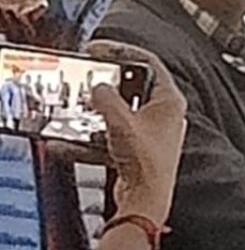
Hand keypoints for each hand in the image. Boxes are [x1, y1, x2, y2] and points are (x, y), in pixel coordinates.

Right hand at [84, 41, 186, 225]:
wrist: (145, 202)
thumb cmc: (146, 164)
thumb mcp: (120, 122)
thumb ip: (106, 98)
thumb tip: (98, 88)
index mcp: (170, 101)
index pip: (149, 62)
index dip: (123, 51)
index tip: (99, 48)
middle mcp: (165, 115)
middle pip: (134, 85)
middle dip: (107, 81)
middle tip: (86, 74)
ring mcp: (152, 133)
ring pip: (121, 111)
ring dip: (96, 109)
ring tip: (75, 104)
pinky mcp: (138, 149)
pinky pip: (111, 134)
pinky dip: (91, 134)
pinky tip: (68, 139)